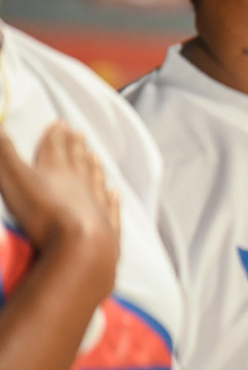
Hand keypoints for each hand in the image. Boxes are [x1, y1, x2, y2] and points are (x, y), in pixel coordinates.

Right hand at [0, 122, 119, 292]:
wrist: (82, 246)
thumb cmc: (45, 212)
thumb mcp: (15, 179)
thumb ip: (4, 154)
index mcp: (57, 170)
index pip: (56, 147)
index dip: (56, 135)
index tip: (60, 123)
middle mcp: (81, 183)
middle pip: (77, 160)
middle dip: (75, 145)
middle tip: (79, 133)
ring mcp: (97, 204)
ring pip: (96, 180)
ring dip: (93, 166)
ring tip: (94, 156)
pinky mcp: (107, 227)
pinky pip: (110, 208)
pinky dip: (112, 199)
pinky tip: (115, 193)